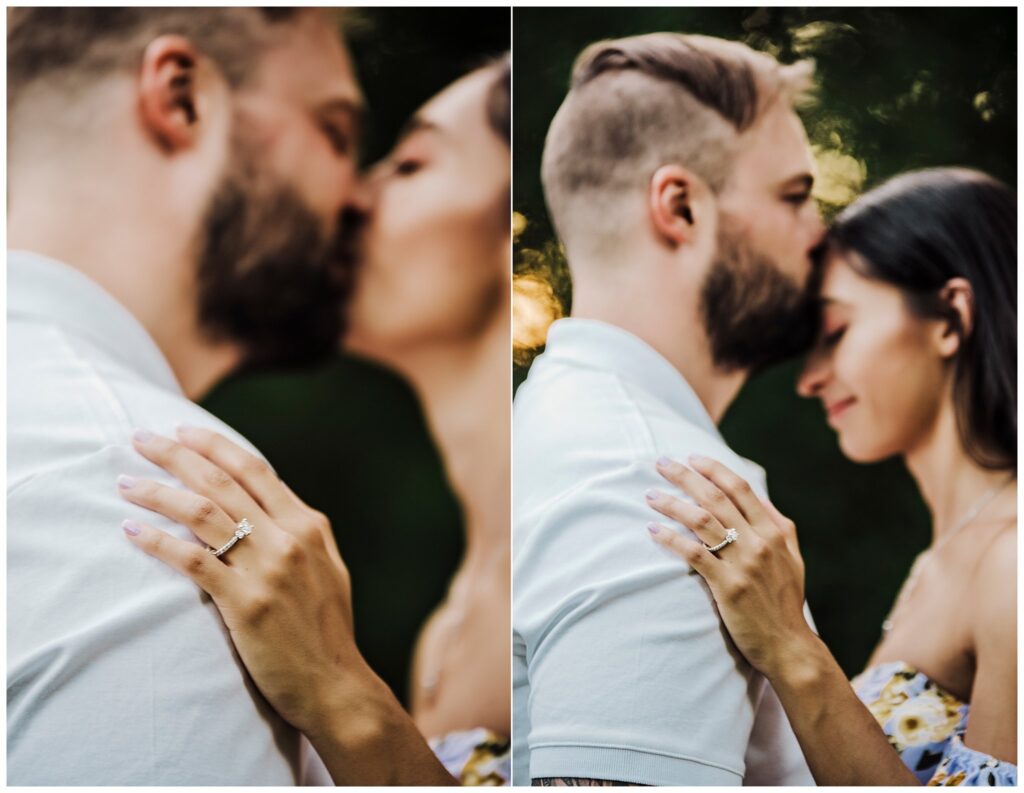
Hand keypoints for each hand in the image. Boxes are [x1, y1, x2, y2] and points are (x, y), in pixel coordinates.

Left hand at [117, 425, 363, 735]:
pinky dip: (158, 541)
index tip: (182, 431)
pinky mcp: (246, 603)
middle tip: (140, 438)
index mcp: (309, 525)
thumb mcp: (328, 567)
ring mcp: (269, 569)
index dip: (214, 445)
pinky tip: (132, 530)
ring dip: (158, 492)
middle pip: (222, 481)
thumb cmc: (327, 630)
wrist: (336, 684)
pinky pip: (192, 560)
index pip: (254, 469)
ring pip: (202, 512)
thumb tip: (271, 499)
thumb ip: (300, 532)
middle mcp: (289, 538)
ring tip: (126, 483)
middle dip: (176, 454)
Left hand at [644, 455, 814, 678]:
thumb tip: (759, 497)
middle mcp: (759, 542)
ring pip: (701, 521)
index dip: (714, 468)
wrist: (789, 646)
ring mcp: (743, 563)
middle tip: (661, 463)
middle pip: (715, 497)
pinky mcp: (727, 586)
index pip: (741, 488)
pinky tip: (653, 530)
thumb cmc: (785, 602)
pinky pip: (693, 554)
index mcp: (775, 531)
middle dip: (685, 476)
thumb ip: (778, 526)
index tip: (691, 457)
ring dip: (671, 503)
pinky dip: (670, 539)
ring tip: (649, 495)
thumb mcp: (793, 558)